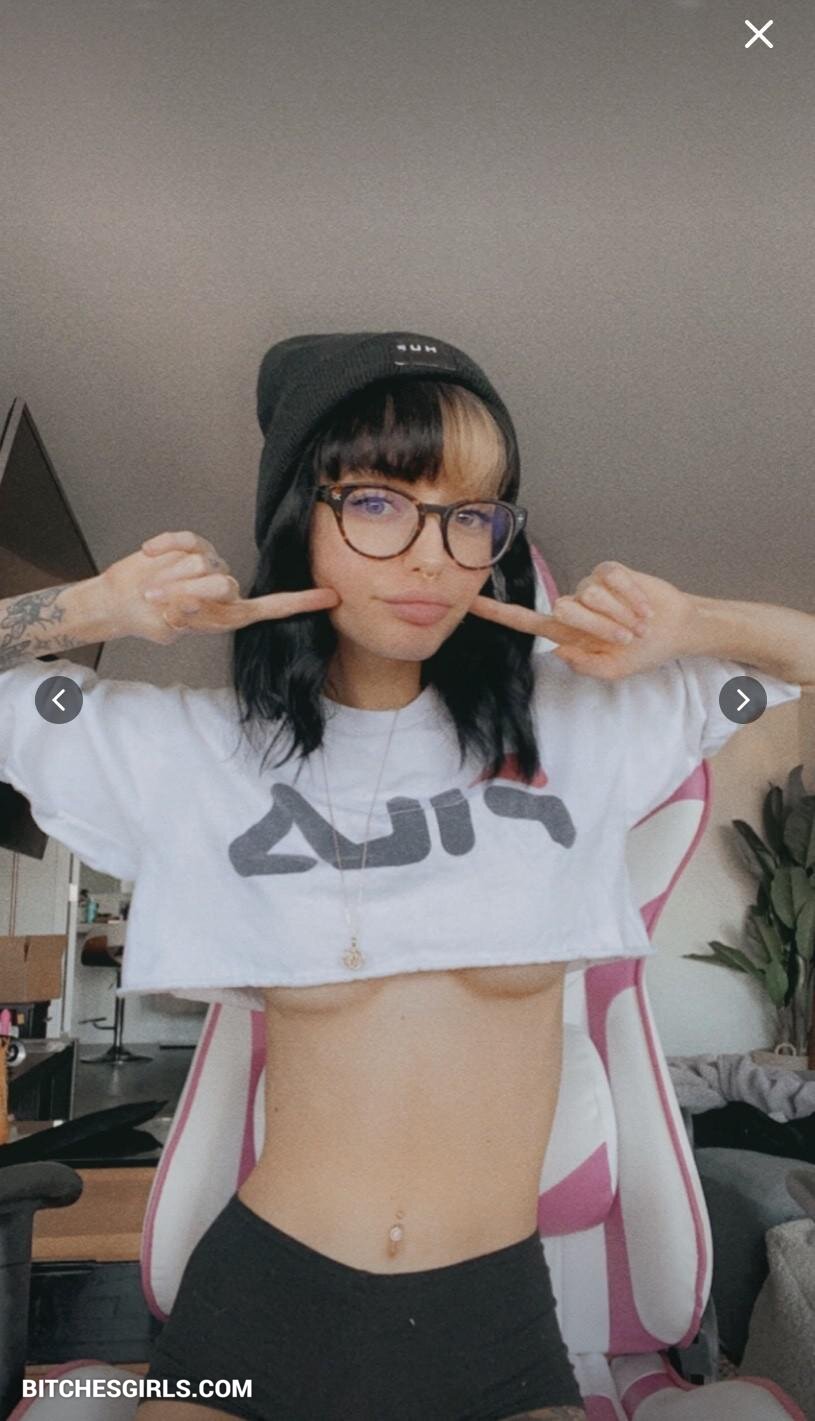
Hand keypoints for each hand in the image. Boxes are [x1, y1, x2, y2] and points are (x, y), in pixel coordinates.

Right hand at [99, 530, 339, 643]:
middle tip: (162, 601)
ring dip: (170, 579)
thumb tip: (188, 598)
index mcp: (230, 613)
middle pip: (223, 583)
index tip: (330, 598)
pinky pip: (184, 541)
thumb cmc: (151, 617)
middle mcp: (226, 585)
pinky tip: (149, 554)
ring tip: (153, 590)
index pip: (271, 607)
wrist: (121, 600)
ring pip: (201, 564)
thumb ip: (184, 613)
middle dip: (190, 594)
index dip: (299, 603)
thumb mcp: (169, 625)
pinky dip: (166, 548)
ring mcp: (209, 563)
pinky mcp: (189, 545)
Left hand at [468, 561, 696, 679]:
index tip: (473, 604)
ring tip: (639, 624)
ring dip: (619, 613)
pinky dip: (630, 596)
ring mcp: (590, 586)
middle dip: (599, 626)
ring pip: (589, 595)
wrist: (674, 630)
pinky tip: (644, 607)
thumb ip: (585, 664)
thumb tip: (559, 649)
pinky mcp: (610, 571)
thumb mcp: (614, 670)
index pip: (526, 621)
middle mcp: (573, 606)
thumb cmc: (642, 652)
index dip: (500, 613)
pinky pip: (611, 578)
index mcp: (567, 633)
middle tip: (627, 637)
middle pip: (565, 609)